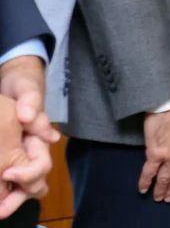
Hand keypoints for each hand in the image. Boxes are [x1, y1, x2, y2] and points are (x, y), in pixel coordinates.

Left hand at [0, 56, 57, 212]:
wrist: (13, 83)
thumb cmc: (23, 84)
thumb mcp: (26, 89)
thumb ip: (30, 101)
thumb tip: (27, 117)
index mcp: (41, 138)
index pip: (42, 165)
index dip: (28, 174)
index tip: (7, 174)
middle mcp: (33, 150)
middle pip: (35, 183)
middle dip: (18, 197)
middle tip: (0, 209)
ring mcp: (20, 155)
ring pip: (22, 186)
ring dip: (10, 199)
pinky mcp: (8, 158)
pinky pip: (8, 180)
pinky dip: (2, 190)